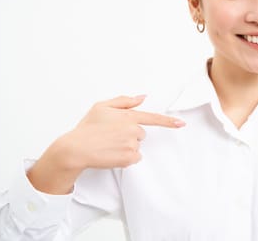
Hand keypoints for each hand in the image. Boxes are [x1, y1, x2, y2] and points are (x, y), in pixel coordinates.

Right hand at [63, 94, 184, 169]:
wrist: (76, 148)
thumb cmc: (87, 128)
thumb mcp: (101, 107)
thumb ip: (124, 101)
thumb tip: (142, 98)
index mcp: (128, 116)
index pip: (153, 118)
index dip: (169, 122)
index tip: (181, 124)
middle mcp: (133, 130)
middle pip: (141, 134)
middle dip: (129, 134)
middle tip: (111, 136)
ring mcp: (132, 144)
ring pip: (137, 146)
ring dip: (126, 147)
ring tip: (109, 145)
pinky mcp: (129, 158)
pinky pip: (134, 158)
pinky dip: (125, 158)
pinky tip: (112, 154)